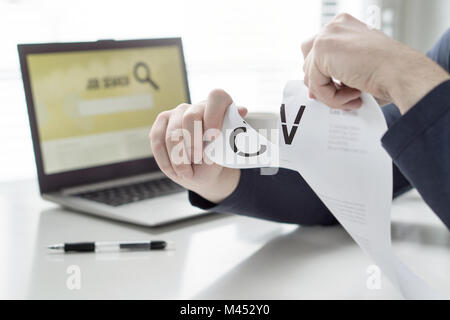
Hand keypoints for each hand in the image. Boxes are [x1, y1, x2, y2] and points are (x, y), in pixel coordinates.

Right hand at [149, 89, 246, 203]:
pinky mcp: (162, 122)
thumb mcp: (228, 150)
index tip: (214, 138)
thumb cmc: (217, 158)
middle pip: (191, 116)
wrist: (203, 170)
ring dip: (179, 156)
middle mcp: (197, 106)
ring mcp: (178, 112)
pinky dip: (166, 159)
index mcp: (218, 106)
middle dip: (193, 142)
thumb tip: (241, 110)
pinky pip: (157, 139)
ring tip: (187, 173)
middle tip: (199, 159)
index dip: (214, 115)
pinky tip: (175, 171)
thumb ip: (230, 133)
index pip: (217, 98)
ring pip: (173, 131)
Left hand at [302, 13, 449, 113]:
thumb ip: (335, 71)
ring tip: (353, 98)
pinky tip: (353, 95)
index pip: (317, 50)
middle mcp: (334, 27)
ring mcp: (327, 36)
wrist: (402, 72)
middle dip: (320, 84)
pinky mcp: (322, 50)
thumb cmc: (390, 72)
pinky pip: (315, 84)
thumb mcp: (358, 66)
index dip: (318, 73)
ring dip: (330, 94)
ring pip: (311, 76)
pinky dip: (332, 97)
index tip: (325, 89)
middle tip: (337, 98)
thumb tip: (315, 89)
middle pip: (308, 61)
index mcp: (344, 27)